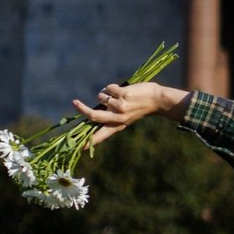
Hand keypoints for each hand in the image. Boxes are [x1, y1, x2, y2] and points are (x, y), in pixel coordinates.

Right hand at [72, 82, 191, 144]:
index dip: (89, 141)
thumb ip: (112, 117)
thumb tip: (93, 113)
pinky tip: (124, 89)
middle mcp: (118, 118)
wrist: (159, 100)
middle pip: (93, 116)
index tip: (79, 147)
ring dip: (107, 92)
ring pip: (101, 96)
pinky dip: (113, 87)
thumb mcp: (127, 118)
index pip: (101, 135)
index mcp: (118, 125)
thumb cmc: (142, 107)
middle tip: (74, 102)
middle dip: (81, 109)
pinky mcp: (123, 95)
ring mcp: (120, 106)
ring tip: (120, 94)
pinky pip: (109, 88)